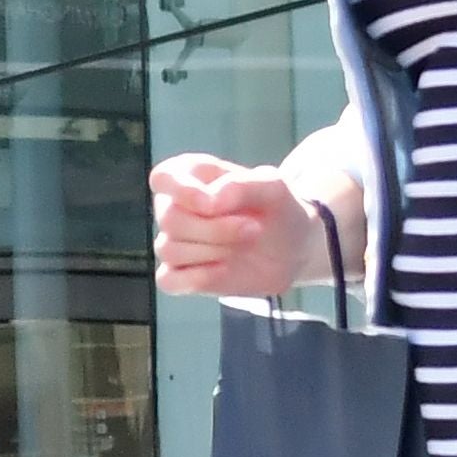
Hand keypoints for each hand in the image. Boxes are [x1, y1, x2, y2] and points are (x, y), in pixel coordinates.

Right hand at [149, 155, 323, 295]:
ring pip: (170, 249)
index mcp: (190, 176)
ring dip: (214, 250)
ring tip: (245, 245)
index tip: (212, 204)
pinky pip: (168, 280)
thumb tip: (211, 200)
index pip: (162, 178)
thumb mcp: (273, 187)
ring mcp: (176, 244)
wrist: (294, 249)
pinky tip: (225, 270)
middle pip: (169, 218)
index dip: (182, 191)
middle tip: (253, 229)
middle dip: (214, 228)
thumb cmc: (278, 210)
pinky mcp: (180, 276)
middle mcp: (176, 208)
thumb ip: (242, 184)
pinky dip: (197, 277)